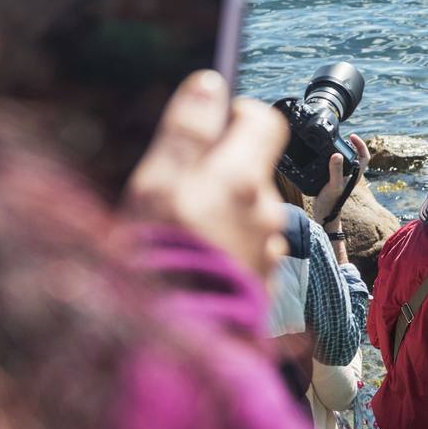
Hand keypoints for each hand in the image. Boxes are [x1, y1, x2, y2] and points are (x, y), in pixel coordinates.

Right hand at [125, 70, 288, 279]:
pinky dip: (223, 249)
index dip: (238, 116)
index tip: (212, 125)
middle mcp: (268, 211)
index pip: (265, 122)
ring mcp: (268, 249)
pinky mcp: (262, 282)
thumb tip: (211, 83)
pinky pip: (244, 250)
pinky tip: (193, 264)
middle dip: (220, 173)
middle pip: (252, 170)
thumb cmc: (161, 259)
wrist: (178, 345)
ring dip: (221, 216)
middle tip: (177, 194)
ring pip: (247, 213)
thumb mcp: (159, 185)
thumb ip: (188, 133)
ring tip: (180, 237)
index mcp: (245, 179)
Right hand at [318, 133, 368, 226]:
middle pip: (355, 155)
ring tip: (331, 142)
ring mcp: (342, 176)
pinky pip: (334, 164)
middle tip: (340, 136)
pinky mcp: (333, 177)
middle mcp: (350, 174)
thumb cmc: (331, 202)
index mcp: (355, 174)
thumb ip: (336, 171)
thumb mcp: (334, 185)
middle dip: (349, 144)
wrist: (323, 214)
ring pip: (345, 159)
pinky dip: (330, 156)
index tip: (352, 136)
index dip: (361, 144)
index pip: (365, 156)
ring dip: (340, 149)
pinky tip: (321, 154)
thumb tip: (337, 155)